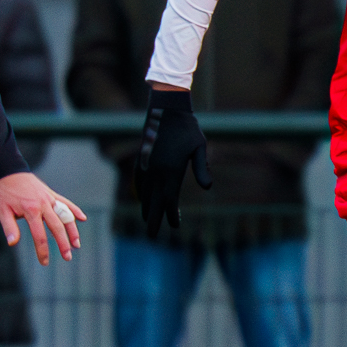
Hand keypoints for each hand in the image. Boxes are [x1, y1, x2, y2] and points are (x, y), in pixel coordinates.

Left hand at [0, 172, 85, 264]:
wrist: (8, 170)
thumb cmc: (3, 192)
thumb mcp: (2, 211)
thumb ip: (9, 227)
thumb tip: (12, 243)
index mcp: (31, 211)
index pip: (39, 235)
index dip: (43, 250)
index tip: (45, 262)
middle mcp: (43, 205)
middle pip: (57, 227)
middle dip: (63, 244)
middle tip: (67, 258)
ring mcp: (49, 198)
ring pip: (65, 216)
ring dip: (73, 230)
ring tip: (77, 244)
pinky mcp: (51, 194)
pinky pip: (66, 202)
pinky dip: (75, 210)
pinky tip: (83, 218)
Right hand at [135, 87, 210, 237]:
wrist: (166, 109)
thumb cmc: (187, 128)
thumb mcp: (200, 147)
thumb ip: (202, 168)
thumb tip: (208, 187)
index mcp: (171, 170)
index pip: (170, 200)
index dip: (171, 215)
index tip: (175, 225)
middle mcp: (156, 171)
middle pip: (154, 202)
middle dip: (153, 220)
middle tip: (152, 236)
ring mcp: (146, 165)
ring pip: (144, 193)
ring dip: (147, 207)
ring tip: (148, 219)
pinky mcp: (141, 158)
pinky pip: (139, 181)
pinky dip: (140, 193)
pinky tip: (141, 199)